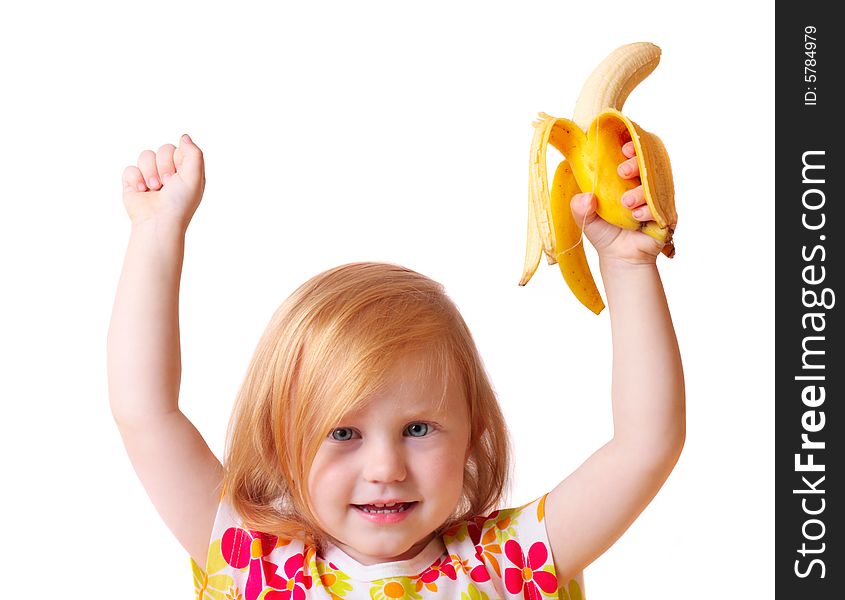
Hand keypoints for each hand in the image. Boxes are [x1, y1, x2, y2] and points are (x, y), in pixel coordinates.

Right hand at [121, 134, 205, 230]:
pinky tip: (142, 192)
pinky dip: (136, 180)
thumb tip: (184, 136)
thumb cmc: (179, 202)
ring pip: (145, 156)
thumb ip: (194, 153)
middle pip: (162, 149)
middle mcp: (168, 172)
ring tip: (155, 189)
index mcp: (185, 171)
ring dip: (150, 173)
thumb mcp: (195, 176)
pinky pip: (130, 168)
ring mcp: (150, 176)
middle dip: (164, 166)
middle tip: (167, 183)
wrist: (158, 221)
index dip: (177, 159)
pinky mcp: (133, 183)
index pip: (178, 148)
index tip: (179, 175)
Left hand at [570, 141, 667, 265]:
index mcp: (627, 180)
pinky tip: (637, 217)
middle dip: (636, 163)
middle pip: (648, 164)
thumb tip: (586, 197)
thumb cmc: (605, 232)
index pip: (634, 156)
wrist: (619, 257)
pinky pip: (661, 206)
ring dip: (640, 191)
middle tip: (622, 171)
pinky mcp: (666, 215)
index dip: (632, 148)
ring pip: (655, 185)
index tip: (624, 148)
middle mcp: (644, 186)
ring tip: (626, 203)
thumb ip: (578, 207)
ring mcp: (656, 199)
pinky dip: (648, 209)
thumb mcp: (585, 218)